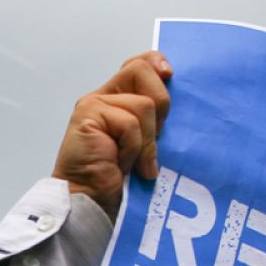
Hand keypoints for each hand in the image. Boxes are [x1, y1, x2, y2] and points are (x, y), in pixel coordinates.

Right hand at [51, 51, 172, 218]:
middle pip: (141, 71)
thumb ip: (153, 119)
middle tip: (154, 137)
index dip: (156, 64)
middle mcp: (103, 98)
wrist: (89, 202)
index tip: (170, 75)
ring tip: (134, 162)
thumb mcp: (145, 143)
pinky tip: (121, 165)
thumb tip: (177, 100)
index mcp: (116, 100)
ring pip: (143, 104)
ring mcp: (94, 105)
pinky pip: (130, 124)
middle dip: (160, 105)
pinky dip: (133, 150)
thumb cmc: (116, 180)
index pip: (138, 63)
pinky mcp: (88, 115)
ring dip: (146, 141)